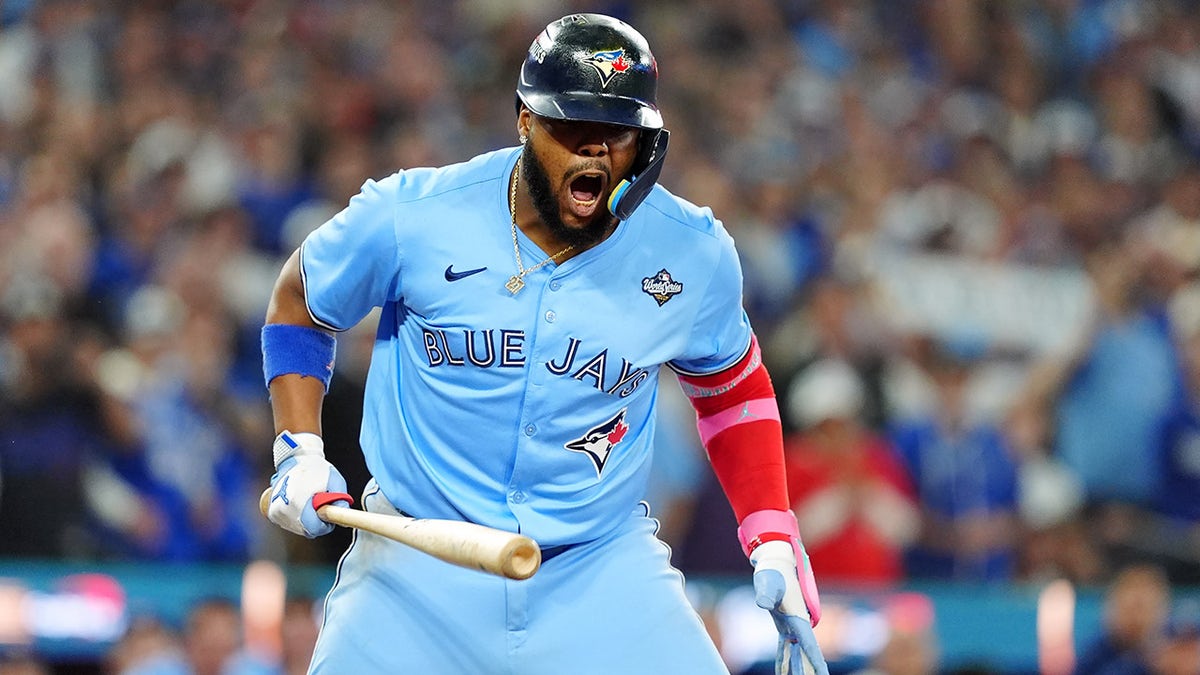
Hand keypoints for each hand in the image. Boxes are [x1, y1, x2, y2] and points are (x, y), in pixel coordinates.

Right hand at [267, 431, 348, 537]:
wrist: (296, 458)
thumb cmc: (317, 468)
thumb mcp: (335, 482)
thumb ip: (340, 502)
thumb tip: (342, 518)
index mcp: (297, 503)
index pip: (314, 529)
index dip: (325, 524)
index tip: (328, 514)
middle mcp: (283, 509)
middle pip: (306, 530)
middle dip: (317, 521)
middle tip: (320, 505)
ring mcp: (276, 512)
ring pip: (298, 528)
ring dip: (307, 520)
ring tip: (310, 501)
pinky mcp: (272, 513)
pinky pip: (290, 523)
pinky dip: (298, 518)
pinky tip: (301, 503)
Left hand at [751, 540, 828, 674]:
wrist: (776, 561)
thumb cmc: (773, 571)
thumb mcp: (768, 582)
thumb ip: (766, 594)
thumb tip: (763, 604)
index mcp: (799, 618)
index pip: (810, 645)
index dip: (816, 662)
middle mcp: (799, 623)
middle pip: (806, 654)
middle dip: (808, 670)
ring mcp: (792, 624)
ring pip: (797, 653)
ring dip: (797, 668)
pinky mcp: (784, 624)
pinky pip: (786, 647)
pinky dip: (785, 659)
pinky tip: (783, 672)